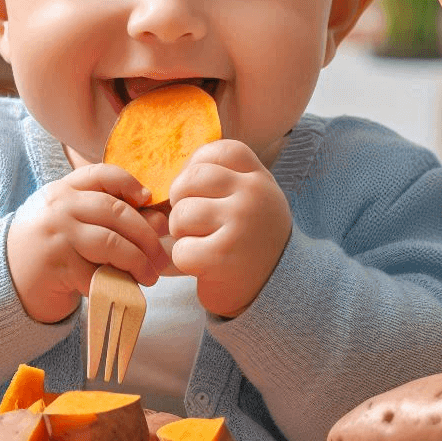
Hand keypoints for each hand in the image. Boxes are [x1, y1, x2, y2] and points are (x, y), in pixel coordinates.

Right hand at [6, 164, 170, 323]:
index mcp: (63, 190)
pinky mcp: (55, 265)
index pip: (102, 174)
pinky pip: (97, 272)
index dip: (130, 183)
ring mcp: (55, 235)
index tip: (148, 199)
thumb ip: (111, 218)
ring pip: (111, 243)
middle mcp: (58, 207)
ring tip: (149, 276)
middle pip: (116, 211)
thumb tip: (160, 220)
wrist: (4, 281)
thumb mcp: (73, 224)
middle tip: (161, 258)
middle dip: (146, 235)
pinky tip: (123, 288)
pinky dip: (116, 282)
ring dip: (137, 261)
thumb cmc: (50, 250)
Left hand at [167, 139, 291, 317]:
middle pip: (191, 179)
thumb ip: (218, 181)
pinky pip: (181, 249)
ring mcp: (240, 223)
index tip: (199, 193)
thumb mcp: (249, 200)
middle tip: (194, 223)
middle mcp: (253, 194)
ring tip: (199, 243)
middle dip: (181, 202)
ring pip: (182, 213)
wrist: (281, 288)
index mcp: (258, 177)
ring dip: (180, 233)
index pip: (214, 152)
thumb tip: (159, 185)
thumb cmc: (252, 241)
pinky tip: (203, 265)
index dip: (194, 170)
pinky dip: (184, 260)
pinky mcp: (223, 256)